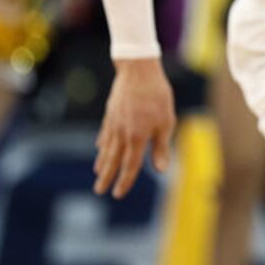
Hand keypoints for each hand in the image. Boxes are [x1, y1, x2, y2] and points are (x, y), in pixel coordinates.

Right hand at [93, 58, 175, 197]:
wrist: (138, 70)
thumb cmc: (157, 96)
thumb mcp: (166, 122)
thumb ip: (161, 148)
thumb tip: (160, 171)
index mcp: (137, 138)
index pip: (130, 166)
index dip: (125, 181)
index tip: (117, 194)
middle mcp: (122, 134)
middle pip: (113, 160)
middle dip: (107, 177)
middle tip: (99, 191)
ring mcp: (114, 123)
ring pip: (106, 148)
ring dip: (102, 162)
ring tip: (98, 174)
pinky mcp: (111, 113)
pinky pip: (105, 133)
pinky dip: (102, 143)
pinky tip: (100, 148)